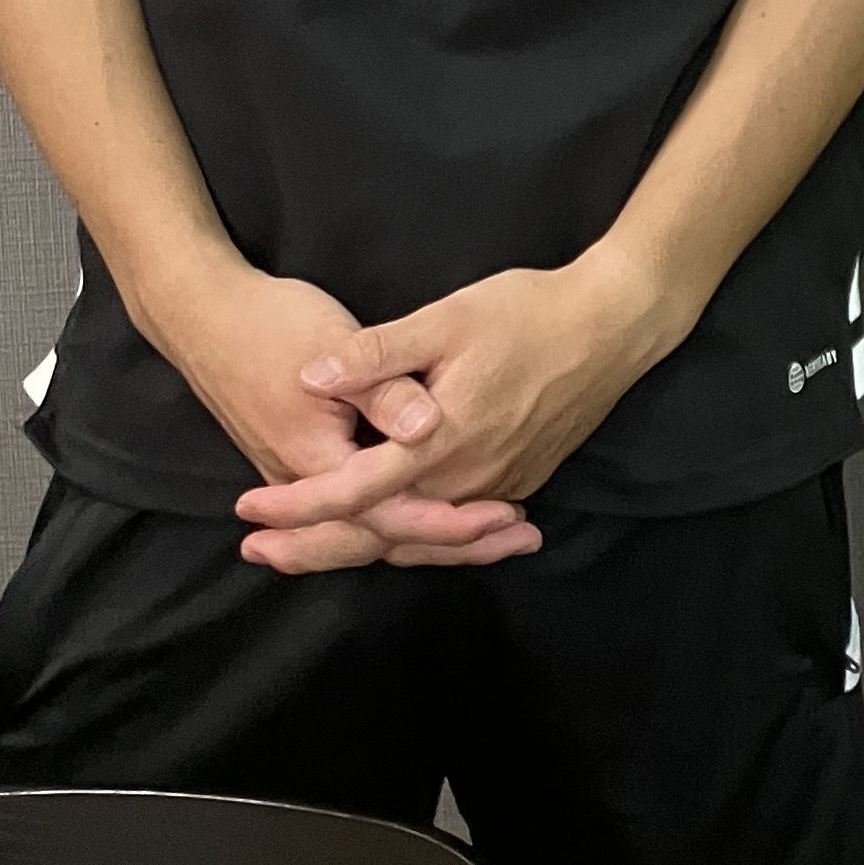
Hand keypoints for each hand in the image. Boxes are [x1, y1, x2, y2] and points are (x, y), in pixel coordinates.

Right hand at [140, 247, 538, 573]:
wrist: (203, 316)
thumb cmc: (272, 323)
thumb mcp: (333, 342)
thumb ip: (384, 389)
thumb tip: (429, 424)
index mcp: (319, 460)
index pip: (392, 513)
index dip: (450, 519)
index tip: (503, 517)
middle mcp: (309, 483)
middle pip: (386, 537)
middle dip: (455, 543)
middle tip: (522, 539)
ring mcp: (302, 479)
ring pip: (373, 529)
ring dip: (434, 535)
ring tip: (498, 534)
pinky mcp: (302, 464)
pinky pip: (360, 511)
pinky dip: (403, 518)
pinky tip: (440, 510)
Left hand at [231, 251, 670, 570]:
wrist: (616, 326)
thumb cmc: (530, 312)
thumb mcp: (448, 318)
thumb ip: (378, 353)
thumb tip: (310, 375)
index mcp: (441, 441)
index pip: (352, 490)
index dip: (297, 505)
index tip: (247, 510)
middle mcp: (467, 480)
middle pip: (379, 532)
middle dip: (314, 544)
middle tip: (257, 552)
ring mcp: (497, 487)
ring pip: (418, 536)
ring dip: (361, 543)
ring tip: (307, 547)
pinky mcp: (520, 481)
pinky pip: (453, 525)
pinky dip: (412, 535)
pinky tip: (390, 530)